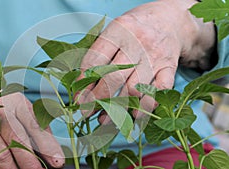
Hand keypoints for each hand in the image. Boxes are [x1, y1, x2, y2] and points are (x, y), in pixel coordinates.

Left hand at [79, 0, 215, 119]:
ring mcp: (155, 55)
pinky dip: (146, 106)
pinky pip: (159, 91)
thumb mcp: (113, 31)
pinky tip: (134, 115)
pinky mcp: (170, 66)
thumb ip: (98, 54)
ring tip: (105, 119)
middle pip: (113, 78)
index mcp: (118, 30)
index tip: (78, 99)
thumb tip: (81, 87)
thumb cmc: (134, 29)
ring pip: (134, 89)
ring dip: (118, 109)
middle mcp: (137, 42)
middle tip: (87, 112)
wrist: (168, 19)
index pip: (95, 60)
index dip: (83, 83)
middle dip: (97, 99)